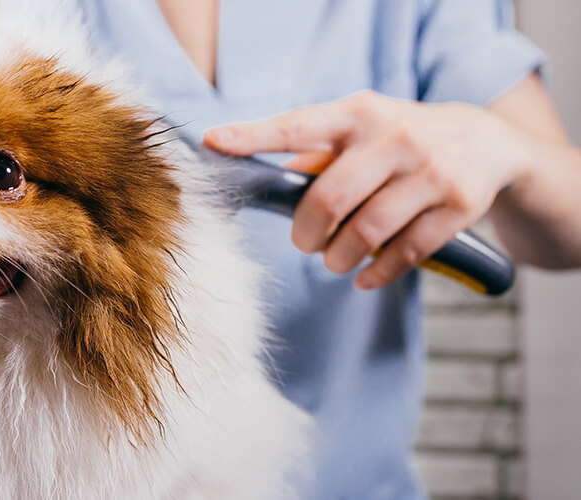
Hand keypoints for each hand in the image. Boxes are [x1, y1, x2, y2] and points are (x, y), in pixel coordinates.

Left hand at [204, 91, 534, 288]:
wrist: (491, 142)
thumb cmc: (402, 139)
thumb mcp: (361, 128)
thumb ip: (314, 153)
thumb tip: (266, 180)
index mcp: (359, 113)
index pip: (296, 126)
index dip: (252, 136)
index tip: (214, 144)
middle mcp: (396, 137)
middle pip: (329, 198)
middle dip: (306, 232)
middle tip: (304, 243)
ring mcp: (431, 171)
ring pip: (366, 232)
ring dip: (339, 257)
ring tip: (334, 259)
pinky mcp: (458, 206)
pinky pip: (404, 253)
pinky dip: (376, 273)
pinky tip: (364, 276)